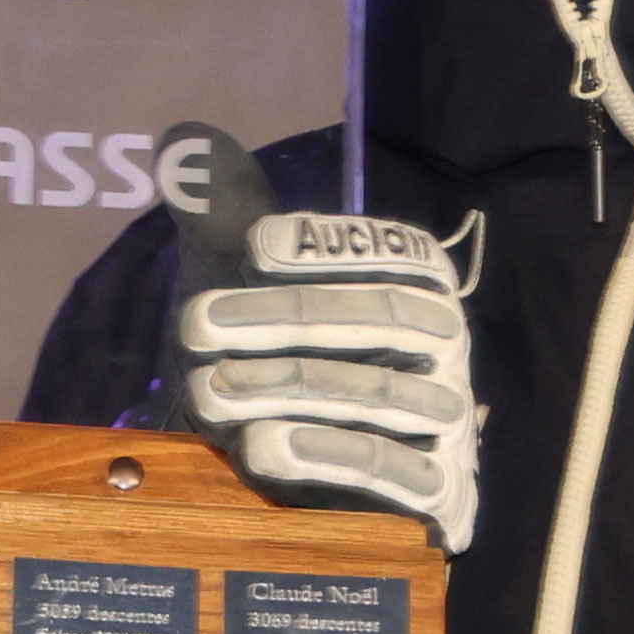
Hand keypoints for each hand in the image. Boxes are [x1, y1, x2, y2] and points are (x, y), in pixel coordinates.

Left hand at [166, 171, 476, 549]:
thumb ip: (218, 207)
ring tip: (209, 390)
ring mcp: (450, 419)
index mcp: (418, 278)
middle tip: (193, 325)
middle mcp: (449, 343)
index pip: (390, 252)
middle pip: (385, 318)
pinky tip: (261, 447)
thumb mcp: (238, 277)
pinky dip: (329, 457)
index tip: (248, 245)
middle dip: (286, 318)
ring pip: (381, 395)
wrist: (285, 465)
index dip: (322, 248)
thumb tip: (183, 140)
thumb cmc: (266, 349)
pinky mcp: (439, 493)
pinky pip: (395, 473)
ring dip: (291, 388)